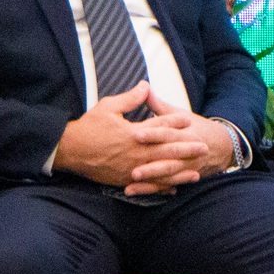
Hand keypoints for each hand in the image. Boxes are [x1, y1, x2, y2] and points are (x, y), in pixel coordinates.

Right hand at [51, 83, 226, 193]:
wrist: (69, 150)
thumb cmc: (88, 127)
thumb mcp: (108, 107)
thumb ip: (130, 99)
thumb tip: (145, 85)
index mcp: (132, 133)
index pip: (159, 126)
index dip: (175, 121)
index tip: (189, 119)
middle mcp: (135, 152)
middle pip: (166, 151)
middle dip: (186, 150)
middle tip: (204, 147)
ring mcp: (130, 167)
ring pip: (160, 171)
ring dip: (179, 172)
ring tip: (196, 173)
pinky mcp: (124, 179)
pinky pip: (146, 185)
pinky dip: (161, 187)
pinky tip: (174, 188)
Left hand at [126, 90, 236, 192]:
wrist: (222, 146)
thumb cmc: (195, 127)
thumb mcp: (180, 113)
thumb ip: (159, 105)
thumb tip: (143, 87)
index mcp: (186, 132)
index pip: (168, 133)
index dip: (153, 134)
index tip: (136, 134)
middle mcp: (188, 151)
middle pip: (169, 158)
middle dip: (151, 164)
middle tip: (133, 167)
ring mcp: (187, 166)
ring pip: (168, 174)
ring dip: (150, 179)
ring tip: (132, 180)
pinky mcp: (183, 177)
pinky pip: (166, 185)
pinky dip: (150, 189)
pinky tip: (133, 190)